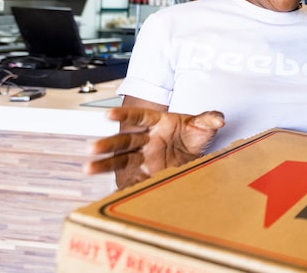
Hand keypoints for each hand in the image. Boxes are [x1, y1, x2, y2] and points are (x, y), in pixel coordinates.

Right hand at [85, 106, 224, 188]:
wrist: (193, 152)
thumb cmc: (192, 135)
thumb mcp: (202, 126)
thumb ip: (208, 119)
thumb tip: (218, 118)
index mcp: (156, 122)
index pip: (137, 117)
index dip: (123, 115)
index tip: (107, 115)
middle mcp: (145, 139)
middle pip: (123, 140)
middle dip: (108, 144)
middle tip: (93, 148)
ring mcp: (142, 156)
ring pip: (120, 159)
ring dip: (104, 163)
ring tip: (88, 168)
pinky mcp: (143, 172)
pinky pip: (129, 177)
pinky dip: (122, 184)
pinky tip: (111, 190)